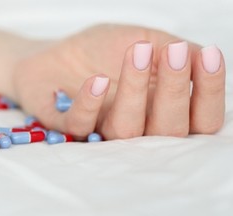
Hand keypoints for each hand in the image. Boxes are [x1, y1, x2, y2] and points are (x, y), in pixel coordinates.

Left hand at [12, 24, 224, 138]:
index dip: (210, 91)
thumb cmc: (101, 51)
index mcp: (165, 109)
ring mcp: (103, 130)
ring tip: (136, 53)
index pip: (202, 117)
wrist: (50, 53)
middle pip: (170, 130)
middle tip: (174, 53)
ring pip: (127, 130)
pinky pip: (81, 127)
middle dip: (175, 90)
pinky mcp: (67, 128)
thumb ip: (173, 51)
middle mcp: (139, 127)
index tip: (209, 56)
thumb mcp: (144, 39)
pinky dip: (89, 103)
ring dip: (134, 92)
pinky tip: (96, 79)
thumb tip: (201, 58)